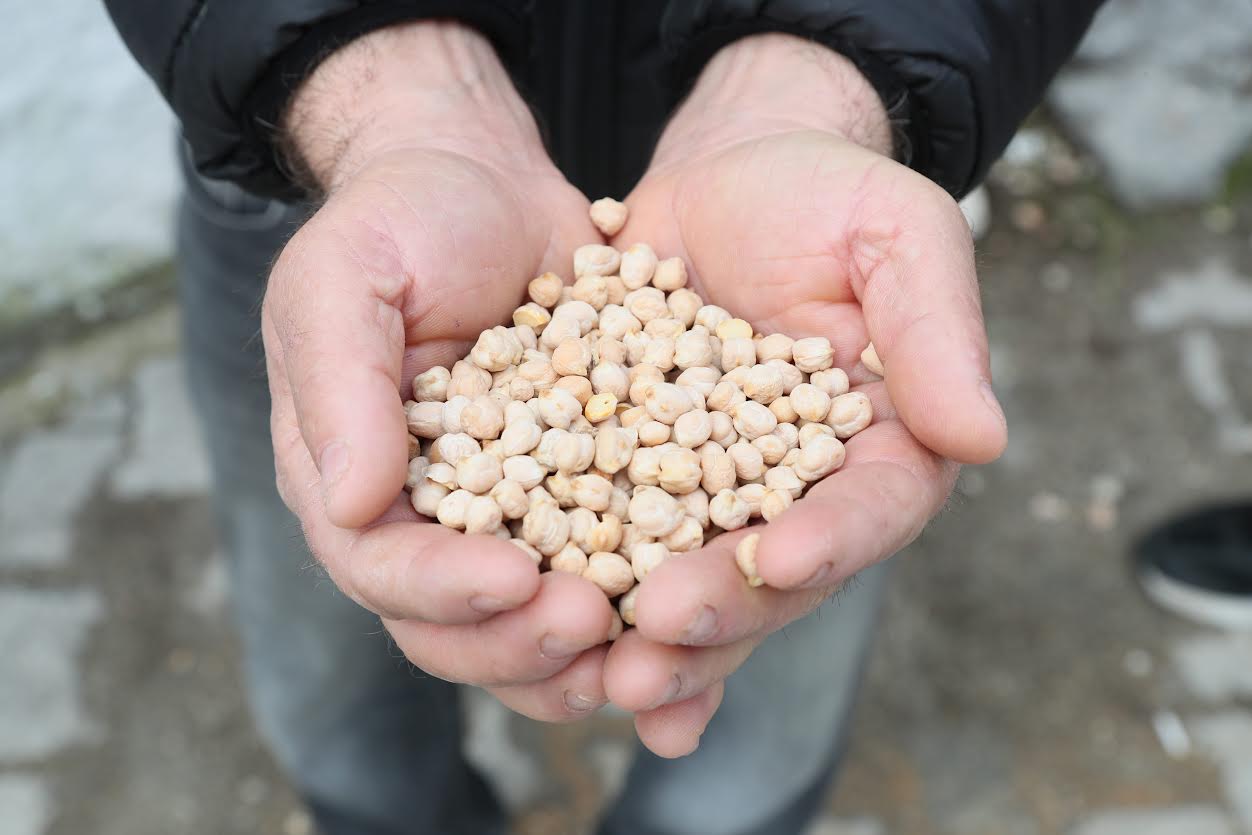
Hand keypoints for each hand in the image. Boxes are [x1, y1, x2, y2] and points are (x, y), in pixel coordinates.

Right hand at [262, 22, 613, 719]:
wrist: (484, 182)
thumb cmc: (402, 220)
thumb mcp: (346, 279)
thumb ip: (341, 387)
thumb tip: (351, 505)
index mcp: (353, 479)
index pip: (383, 566)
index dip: (444, 589)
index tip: (515, 579)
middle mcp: (426, 518)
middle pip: (459, 627)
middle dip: (522, 641)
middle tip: (594, 626)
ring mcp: (507, 515)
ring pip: (534, 622)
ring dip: (588, 655)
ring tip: (651, 653)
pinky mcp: (581, 495)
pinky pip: (610, 564)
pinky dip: (647, 606)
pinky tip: (699, 619)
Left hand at [602, 35, 1008, 755]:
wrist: (727, 177)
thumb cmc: (825, 195)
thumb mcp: (895, 235)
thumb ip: (936, 332)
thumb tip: (983, 439)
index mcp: (882, 448)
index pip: (867, 509)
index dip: (827, 542)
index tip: (775, 559)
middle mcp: (802, 493)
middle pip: (769, 575)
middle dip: (719, 613)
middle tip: (658, 644)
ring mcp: (716, 496)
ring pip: (692, 581)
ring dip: (656, 639)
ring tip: (610, 675)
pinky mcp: (638, 479)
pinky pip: (614, 543)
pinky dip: (592, 595)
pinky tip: (556, 648)